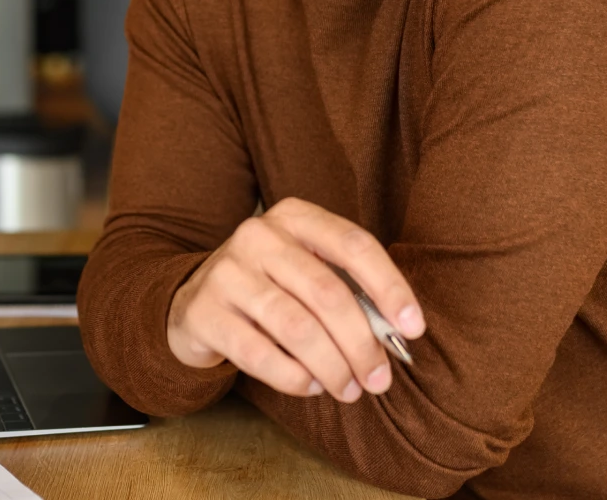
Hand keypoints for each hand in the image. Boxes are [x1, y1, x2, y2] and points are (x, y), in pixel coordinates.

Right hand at [166, 197, 424, 402]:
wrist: (193, 302)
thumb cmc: (269, 288)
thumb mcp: (306, 271)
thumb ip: (348, 291)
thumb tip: (397, 335)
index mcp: (294, 216)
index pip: (353, 245)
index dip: (389, 287)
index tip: (413, 328)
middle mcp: (257, 236)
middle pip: (327, 293)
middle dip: (361, 344)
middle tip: (380, 379)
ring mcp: (226, 272)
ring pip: (297, 328)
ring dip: (332, 367)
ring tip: (348, 390)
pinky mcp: (204, 312)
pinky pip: (260, 355)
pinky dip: (294, 378)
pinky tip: (311, 386)